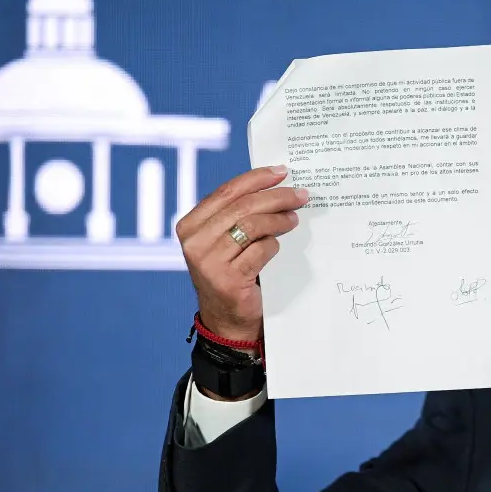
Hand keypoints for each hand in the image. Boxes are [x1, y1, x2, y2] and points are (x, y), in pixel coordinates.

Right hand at [175, 165, 308, 342]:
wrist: (227, 319)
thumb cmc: (231, 273)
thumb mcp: (225, 240)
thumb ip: (237, 215)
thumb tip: (275, 184)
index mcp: (190, 225)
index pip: (227, 192)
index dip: (256, 178)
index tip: (281, 172)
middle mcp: (194, 242)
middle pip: (242, 206)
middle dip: (276, 197)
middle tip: (299, 195)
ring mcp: (208, 262)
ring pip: (252, 226)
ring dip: (279, 220)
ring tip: (294, 219)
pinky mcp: (227, 280)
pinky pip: (260, 251)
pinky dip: (273, 245)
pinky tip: (278, 246)